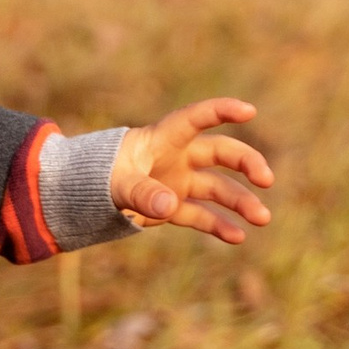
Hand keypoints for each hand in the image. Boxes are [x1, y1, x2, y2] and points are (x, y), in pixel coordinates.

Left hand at [110, 99, 273, 243]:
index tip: (249, 110)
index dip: (220, 111)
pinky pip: (201, 215)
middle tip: (266, 179)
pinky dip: (219, 226)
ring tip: (263, 219)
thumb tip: (169, 206)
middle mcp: (177, 157)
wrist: (83, 194)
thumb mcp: (114, 182)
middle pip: (220, 153)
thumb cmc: (97, 176)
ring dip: (241, 201)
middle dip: (246, 163)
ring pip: (218, 188)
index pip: (195, 118)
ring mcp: (178, 181)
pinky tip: (238, 237)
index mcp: (162, 138)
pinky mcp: (173, 206)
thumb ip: (140, 192)